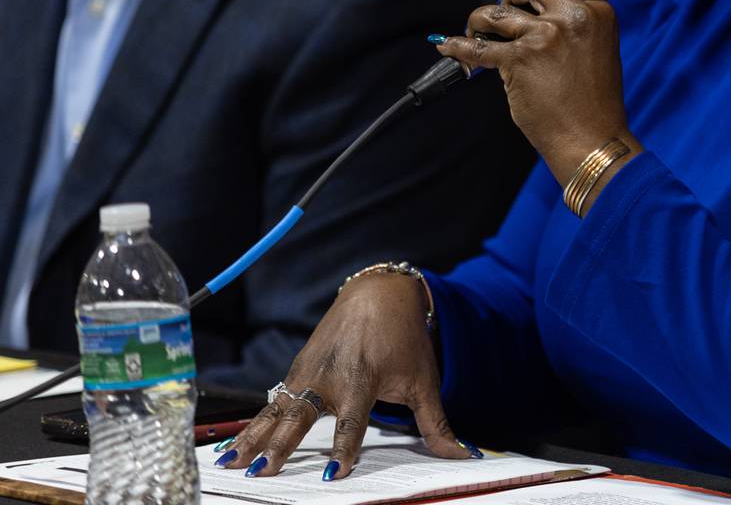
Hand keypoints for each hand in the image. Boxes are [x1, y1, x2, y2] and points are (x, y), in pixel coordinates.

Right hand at [219, 273, 470, 478]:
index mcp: (363, 379)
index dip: (345, 447)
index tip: (336, 472)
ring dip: (253, 437)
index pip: (352, 422)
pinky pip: (271, 401)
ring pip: (277, 409)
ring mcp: (308, 371)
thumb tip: (464, 456)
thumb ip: (437, 424)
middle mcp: (330, 376)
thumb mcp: (424, 381)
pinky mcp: (297, 369)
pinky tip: (231, 448)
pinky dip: (251, 424)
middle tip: (261, 472)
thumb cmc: (405, 340)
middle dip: (280, 445)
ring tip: (230, 464)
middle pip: (301, 417)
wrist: (380, 293)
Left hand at [437, 0, 640, 185]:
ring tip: (478, 32)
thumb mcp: (598, 49)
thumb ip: (576, 25)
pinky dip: (457, 46)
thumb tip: (537, 12)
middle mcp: (571, 17)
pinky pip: (477, 47)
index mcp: (597, 12)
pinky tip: (446, 46)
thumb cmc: (595, 103)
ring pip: (496, 13)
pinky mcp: (518, 60)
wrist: (592, 139)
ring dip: (481, 21)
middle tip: (503, 16)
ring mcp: (544, 36)